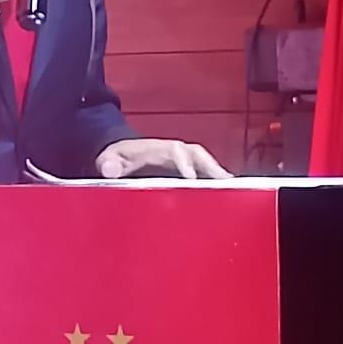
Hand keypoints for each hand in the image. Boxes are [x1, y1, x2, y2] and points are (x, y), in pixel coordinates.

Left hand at [95, 138, 230, 179]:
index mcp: (155, 148)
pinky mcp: (184, 168)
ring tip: (235, 192)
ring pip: (204, 163)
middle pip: (197, 155)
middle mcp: (172, 150)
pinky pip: (203, 172)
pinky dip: (214, 182)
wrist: (119, 153)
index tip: (192, 178)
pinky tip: (227, 196)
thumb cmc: (116, 157)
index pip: (175, 152)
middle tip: (226, 185)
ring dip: (217, 175)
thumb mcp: (107, 159)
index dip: (185, 164)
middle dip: (212, 168)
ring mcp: (181, 158)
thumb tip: (109, 169)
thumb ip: (108, 164)